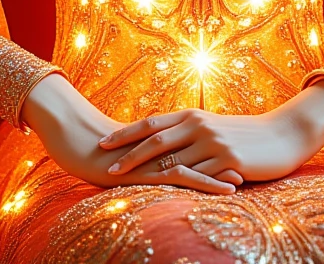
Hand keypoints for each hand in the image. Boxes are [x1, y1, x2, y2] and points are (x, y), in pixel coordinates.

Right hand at [20, 75, 237, 194]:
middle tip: (255, 165)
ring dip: (220, 173)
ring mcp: (154, 155)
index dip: (218, 150)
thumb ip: (139, 154)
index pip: (195, 143)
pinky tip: (222, 190)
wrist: (69, 134)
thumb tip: (153, 162)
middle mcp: (161, 143)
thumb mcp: (122, 152)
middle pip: (200, 151)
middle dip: (226, 160)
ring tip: (244, 181)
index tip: (244, 155)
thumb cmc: (92, 145)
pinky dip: (204, 182)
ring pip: (195, 163)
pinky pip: (179, 176)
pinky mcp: (145, 169)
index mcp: (159, 138)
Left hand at [98, 107, 312, 184]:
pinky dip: (181, 186)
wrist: (281, 135)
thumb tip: (160, 144)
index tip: (103, 143)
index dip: (126, 133)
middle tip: (107, 167)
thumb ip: (187, 133)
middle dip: (129, 155)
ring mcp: (213, 142)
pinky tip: (164, 196)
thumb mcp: (212, 128)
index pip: (151, 124)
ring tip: (127, 185)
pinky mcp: (227, 160)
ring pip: (174, 161)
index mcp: (192, 115)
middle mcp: (199, 125)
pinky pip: (200, 177)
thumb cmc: (244, 133)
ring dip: (149, 174)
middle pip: (156, 141)